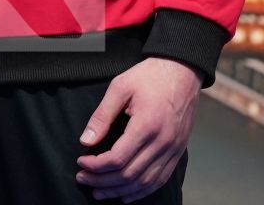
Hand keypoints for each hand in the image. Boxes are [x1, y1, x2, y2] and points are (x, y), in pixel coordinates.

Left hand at [75, 58, 200, 201]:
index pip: (117, 158)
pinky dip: (141, 191)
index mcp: (146, 125)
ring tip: (99, 191)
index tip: (81, 162)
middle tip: (83, 179)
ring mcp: (172, 149)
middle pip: (128, 175)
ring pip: (144, 183)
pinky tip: (126, 194)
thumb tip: (85, 141)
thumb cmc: (150, 76)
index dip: (96, 165)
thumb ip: (102, 115)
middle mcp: (162, 142)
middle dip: (102, 181)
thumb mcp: (120, 86)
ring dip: (119, 191)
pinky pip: (159, 180)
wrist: (182, 71)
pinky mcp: (177, 152)